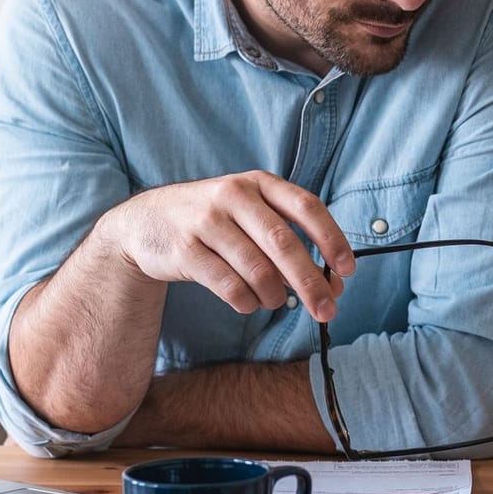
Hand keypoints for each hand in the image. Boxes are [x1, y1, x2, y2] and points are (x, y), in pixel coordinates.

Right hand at [97, 171, 355, 319]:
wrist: (144, 222)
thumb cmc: (213, 222)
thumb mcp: (249, 213)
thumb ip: (289, 240)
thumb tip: (333, 284)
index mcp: (258, 183)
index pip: (306, 206)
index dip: (332, 238)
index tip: (348, 269)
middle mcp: (233, 195)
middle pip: (284, 243)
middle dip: (311, 282)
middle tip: (328, 310)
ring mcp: (206, 221)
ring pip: (257, 269)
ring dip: (275, 296)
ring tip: (276, 302)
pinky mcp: (184, 250)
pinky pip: (229, 286)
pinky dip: (246, 301)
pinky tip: (248, 302)